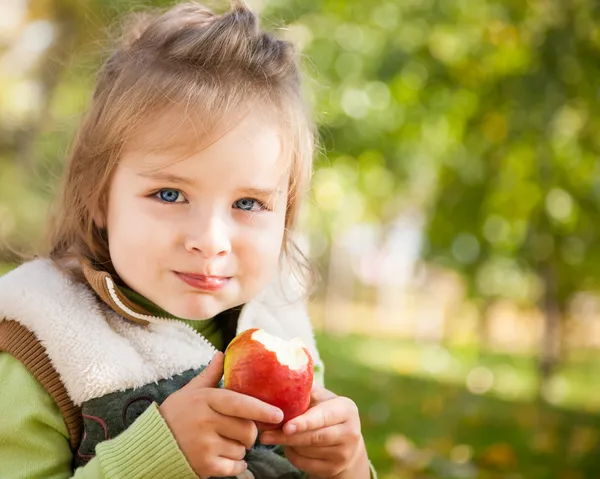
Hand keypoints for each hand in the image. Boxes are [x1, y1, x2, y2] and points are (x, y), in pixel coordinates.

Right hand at [159, 352, 283, 477]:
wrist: (150, 445)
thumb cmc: (175, 415)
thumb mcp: (190, 392)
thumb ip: (210, 375)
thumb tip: (222, 354)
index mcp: (205, 400)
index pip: (240, 403)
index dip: (261, 409)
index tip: (279, 414)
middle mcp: (206, 422)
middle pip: (247, 429)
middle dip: (250, 432)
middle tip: (242, 430)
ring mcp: (205, 445)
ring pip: (242, 449)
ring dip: (239, 448)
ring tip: (224, 442)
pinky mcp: (205, 466)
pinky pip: (235, 467)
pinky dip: (235, 465)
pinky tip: (225, 458)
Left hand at [259, 386, 368, 477]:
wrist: (346, 440)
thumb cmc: (325, 412)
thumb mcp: (321, 398)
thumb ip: (305, 392)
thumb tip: (279, 380)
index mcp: (347, 409)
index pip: (323, 417)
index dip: (304, 422)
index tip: (286, 426)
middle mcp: (350, 432)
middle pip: (313, 437)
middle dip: (287, 436)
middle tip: (265, 435)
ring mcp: (344, 453)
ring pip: (307, 451)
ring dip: (288, 444)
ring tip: (276, 435)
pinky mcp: (335, 468)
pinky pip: (306, 464)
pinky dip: (293, 456)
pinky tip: (288, 446)